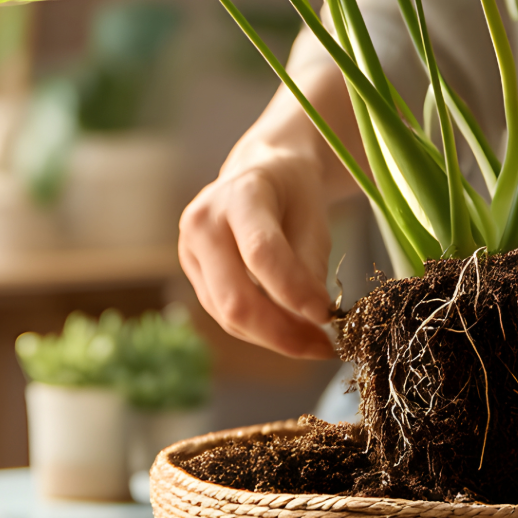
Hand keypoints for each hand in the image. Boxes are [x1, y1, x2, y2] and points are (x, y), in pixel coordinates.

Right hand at [178, 52, 361, 358]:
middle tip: (325, 347)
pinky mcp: (192, 274)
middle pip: (235, 297)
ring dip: (274, 338)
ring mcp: (189, 249)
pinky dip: (261, 331)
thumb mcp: (314, 216)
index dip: (294, 291)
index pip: (261, 253)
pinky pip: (225, 315)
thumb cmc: (293, 192)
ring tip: (315, 343)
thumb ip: (311, 264)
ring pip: (228, 315)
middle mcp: (203, 221)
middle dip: (282, 332)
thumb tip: (314, 317)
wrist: (259, 171)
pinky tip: (291, 332)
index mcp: (239, 194)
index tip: (328, 315)